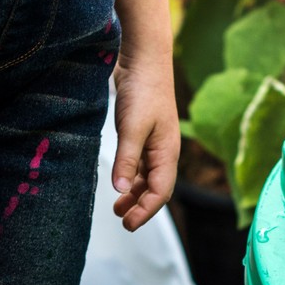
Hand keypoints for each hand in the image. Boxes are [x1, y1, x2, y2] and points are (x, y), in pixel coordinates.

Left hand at [111, 46, 178, 230]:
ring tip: (117, 209)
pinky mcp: (143, 136)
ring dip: (133, 195)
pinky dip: (130, 178)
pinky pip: (139, 165)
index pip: (160, 193)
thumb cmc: (144, 90)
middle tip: (122, 221)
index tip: (128, 224)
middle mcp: (163, 153)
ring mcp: (154, 145)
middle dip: (140, 207)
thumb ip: (127, 159)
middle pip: (155, 190)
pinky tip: (120, 183)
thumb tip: (120, 190)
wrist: (144, 60)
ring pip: (146, 179)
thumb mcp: (132, 127)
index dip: (145, 211)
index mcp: (167, 154)